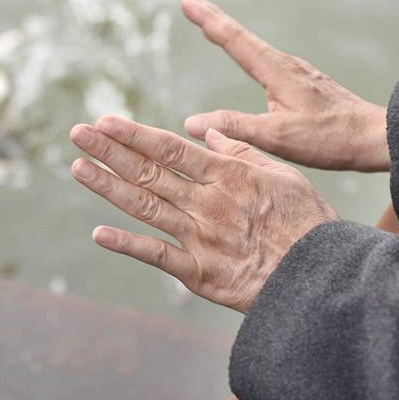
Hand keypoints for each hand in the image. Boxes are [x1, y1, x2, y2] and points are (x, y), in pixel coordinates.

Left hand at [70, 117, 338, 311]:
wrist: (322, 278)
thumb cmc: (308, 224)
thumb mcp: (283, 176)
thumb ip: (241, 153)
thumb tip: (206, 134)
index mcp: (226, 176)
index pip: (170, 148)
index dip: (133, 134)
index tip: (104, 121)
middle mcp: (206, 202)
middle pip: (148, 172)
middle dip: (108, 151)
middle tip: (76, 133)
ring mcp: (199, 237)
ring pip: (144, 206)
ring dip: (107, 187)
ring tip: (77, 167)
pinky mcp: (199, 273)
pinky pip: (156, 255)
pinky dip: (126, 244)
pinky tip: (98, 233)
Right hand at [180, 0, 389, 171]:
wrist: (376, 137)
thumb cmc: (330, 139)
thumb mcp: (277, 137)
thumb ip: (234, 127)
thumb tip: (192, 122)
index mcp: (277, 72)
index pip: (235, 40)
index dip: (208, 21)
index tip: (187, 2)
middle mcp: (286, 65)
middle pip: (243, 36)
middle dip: (214, 18)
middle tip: (191, 1)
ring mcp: (296, 73)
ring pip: (255, 46)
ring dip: (230, 32)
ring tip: (212, 24)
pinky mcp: (304, 83)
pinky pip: (267, 59)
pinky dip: (248, 49)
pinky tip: (250, 55)